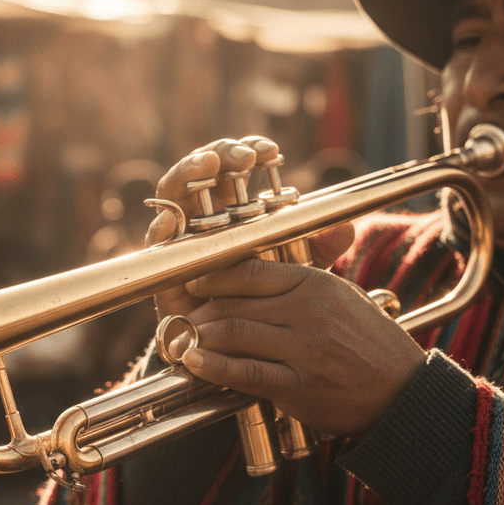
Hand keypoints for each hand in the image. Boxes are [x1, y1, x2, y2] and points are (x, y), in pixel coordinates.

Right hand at [147, 137, 354, 318]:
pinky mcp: (164, 267)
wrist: (236, 352)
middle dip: (220, 155)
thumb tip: (346, 231)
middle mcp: (206, 218)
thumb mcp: (295, 274)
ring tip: (207, 165)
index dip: (250, 152)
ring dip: (187, 174)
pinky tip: (173, 216)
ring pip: (174, 195)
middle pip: (204, 173)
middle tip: (243, 157)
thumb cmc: (263, 304)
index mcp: (235, 210)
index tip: (270, 151)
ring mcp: (182, 238)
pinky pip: (157, 242)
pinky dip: (162, 226)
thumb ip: (317, 251)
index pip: (238, 169)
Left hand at [172, 258, 425, 438]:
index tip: (193, 283)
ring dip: (201, 338)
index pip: (251, 271)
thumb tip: (253, 271)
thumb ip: (300, 282)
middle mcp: (308, 311)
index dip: (213, 276)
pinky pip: (246, 372)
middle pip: (236, 303)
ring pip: (235, 334)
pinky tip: (194, 363)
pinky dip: (214, 367)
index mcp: (316, 284)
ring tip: (183, 342)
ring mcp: (304, 349)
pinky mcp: (300, 385)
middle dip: (200, 313)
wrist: (403, 393)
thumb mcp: (341, 297)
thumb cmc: (368, 344)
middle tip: (182, 321)